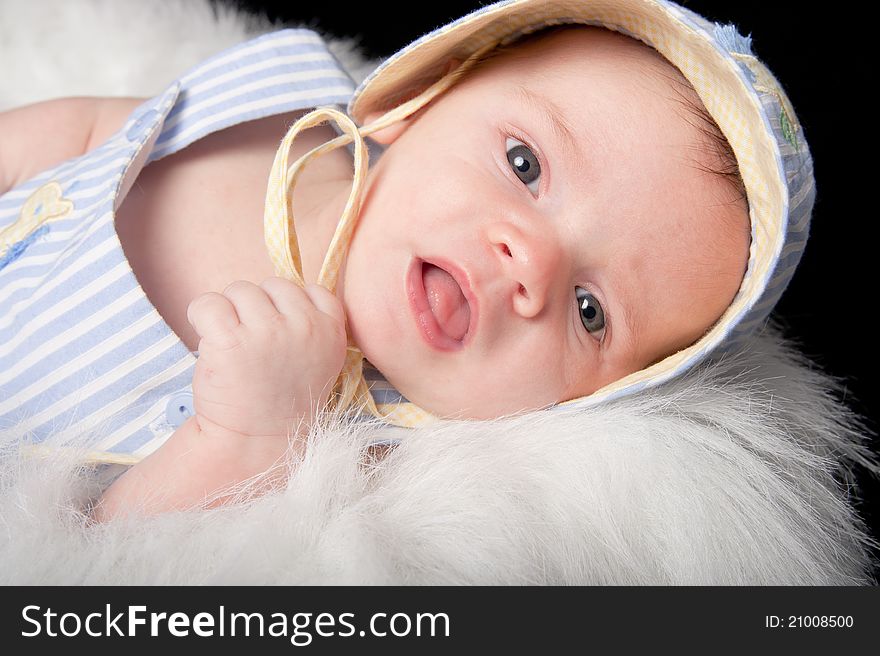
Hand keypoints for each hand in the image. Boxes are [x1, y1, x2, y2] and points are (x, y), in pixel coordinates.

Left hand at [186, 278, 346, 441]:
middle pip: (270, 286)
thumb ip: (309, 325)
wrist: (256, 444)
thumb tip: (275, 291)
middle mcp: (304, 327)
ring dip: (229, 314)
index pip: (311, 289)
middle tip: (253, 347)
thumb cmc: (282, 401)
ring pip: (238, 290)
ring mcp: (268, 332)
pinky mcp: (230, 341)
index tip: (280, 337)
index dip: (288, 308)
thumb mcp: (318, 360)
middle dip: (257, 309)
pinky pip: (208, 302)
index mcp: (331, 330)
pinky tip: (209, 343)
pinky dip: (201, 317)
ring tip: (233, 348)